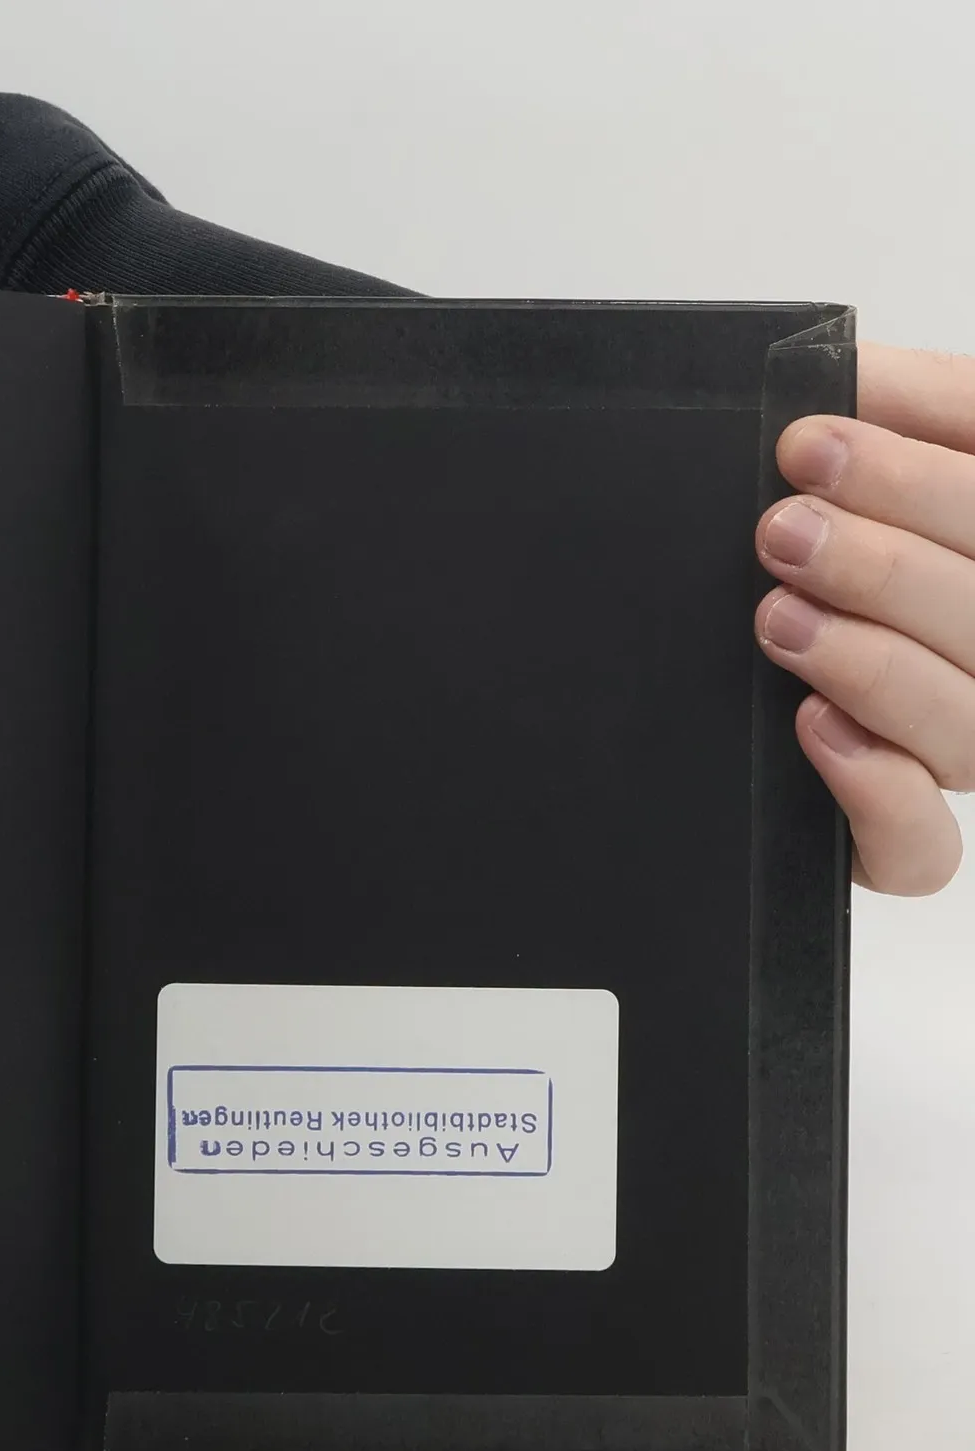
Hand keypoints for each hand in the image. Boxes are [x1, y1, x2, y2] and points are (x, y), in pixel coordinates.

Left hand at [757, 342, 974, 893]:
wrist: (730, 703)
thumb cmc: (843, 563)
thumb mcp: (872, 473)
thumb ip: (898, 414)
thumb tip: (849, 368)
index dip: (920, 470)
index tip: (806, 440)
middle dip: (885, 560)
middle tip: (783, 527)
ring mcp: (963, 749)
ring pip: (970, 725)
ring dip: (873, 661)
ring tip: (779, 616)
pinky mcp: (902, 839)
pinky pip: (921, 850)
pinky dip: (877, 794)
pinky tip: (816, 728)